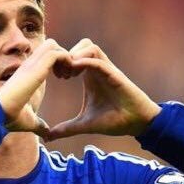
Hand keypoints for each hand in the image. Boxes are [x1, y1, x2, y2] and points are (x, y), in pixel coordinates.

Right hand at [0, 38, 72, 138]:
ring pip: (54, 45)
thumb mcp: (29, 121)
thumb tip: (46, 135)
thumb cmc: (10, 118)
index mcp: (28, 73)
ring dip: (66, 57)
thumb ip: (39, 125)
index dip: (59, 63)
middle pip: (51, 45)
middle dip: (64, 56)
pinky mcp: (36, 67)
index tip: (65, 78)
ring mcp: (31, 64)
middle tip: (69, 75)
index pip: (46, 55)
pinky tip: (66, 77)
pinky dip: (66, 60)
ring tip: (68, 76)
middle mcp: (29, 65)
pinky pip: (57, 53)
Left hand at [46, 39, 160, 140]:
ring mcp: (106, 70)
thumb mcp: (84, 124)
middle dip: (67, 55)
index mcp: (89, 76)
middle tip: (61, 74)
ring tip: (69, 74)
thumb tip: (48, 138)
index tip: (56, 77)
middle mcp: (97, 69)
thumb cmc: (113, 120)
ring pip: (89, 46)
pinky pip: (98, 59)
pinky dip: (86, 61)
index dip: (61, 61)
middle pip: (80, 45)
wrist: (135, 123)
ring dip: (76, 55)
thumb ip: (66, 128)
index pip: (73, 55)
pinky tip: (75, 73)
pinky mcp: (114, 74)